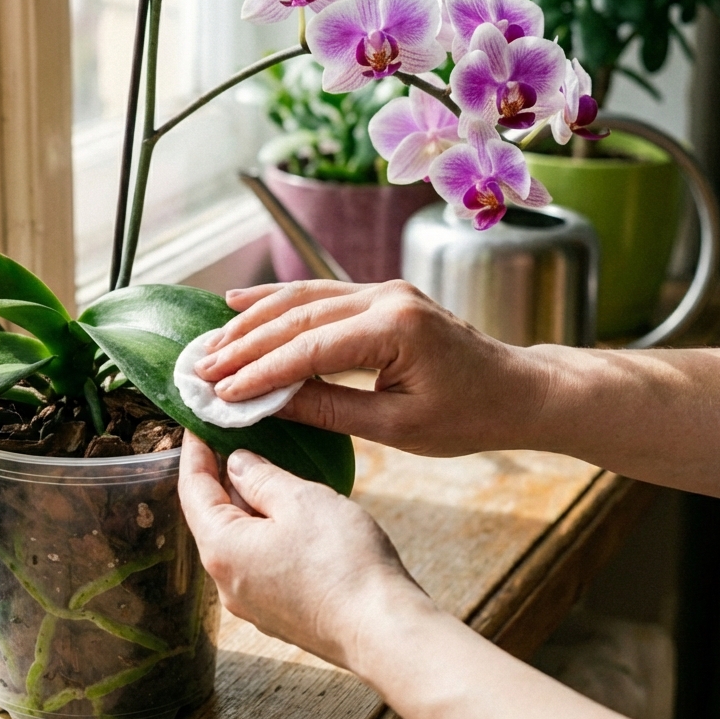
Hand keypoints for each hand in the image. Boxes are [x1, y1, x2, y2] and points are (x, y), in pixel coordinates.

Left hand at [178, 431, 422, 667]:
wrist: (382, 630)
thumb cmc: (342, 562)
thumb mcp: (301, 500)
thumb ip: (262, 477)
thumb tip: (237, 464)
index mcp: (221, 549)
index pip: (193, 489)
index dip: (195, 453)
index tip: (198, 424)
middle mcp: (226, 581)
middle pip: (213, 518)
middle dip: (223, 478)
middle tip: (236, 440)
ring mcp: (251, 602)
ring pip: (239, 542)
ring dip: (248, 507)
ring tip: (268, 473)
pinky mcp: (278, 614)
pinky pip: (260, 564)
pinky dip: (266, 534)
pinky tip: (291, 518)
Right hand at [192, 280, 550, 456]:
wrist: (519, 391)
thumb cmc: (469, 416)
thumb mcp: (398, 428)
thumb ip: (330, 409)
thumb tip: (268, 403)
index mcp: (396, 329)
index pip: (309, 348)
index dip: (260, 372)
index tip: (221, 392)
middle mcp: (387, 297)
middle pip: (298, 316)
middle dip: (245, 344)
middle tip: (201, 368)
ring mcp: (385, 290)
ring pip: (303, 297)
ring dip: (253, 319)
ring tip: (211, 342)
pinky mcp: (382, 296)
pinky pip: (320, 294)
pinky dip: (278, 301)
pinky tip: (242, 305)